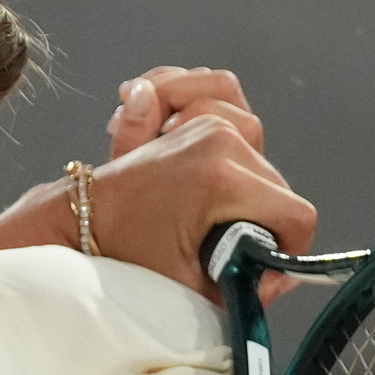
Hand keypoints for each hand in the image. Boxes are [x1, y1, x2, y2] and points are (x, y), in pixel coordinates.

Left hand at [88, 69, 315, 301]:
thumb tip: (275, 277)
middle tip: (224, 241)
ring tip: (214, 197)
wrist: (79, 218)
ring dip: (246, 169)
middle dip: (259, 216)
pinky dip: (207, 106)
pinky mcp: (188, 115)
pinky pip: (219, 94)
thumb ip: (242, 280)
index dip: (287, 249)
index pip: (295, 214)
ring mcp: (204, 125)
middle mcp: (218, 141)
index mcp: (221, 179)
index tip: (264, 271)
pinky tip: (180, 126)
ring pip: (256, 132)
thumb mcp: (188, 280)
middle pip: (275, 182)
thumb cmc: (122, 250)